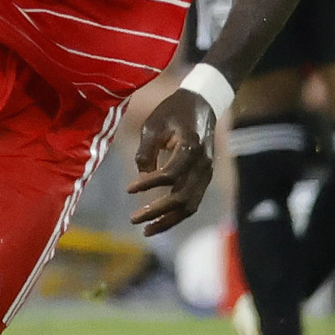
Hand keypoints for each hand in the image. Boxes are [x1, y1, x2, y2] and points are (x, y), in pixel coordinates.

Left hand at [128, 88, 215, 234]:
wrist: (202, 105)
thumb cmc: (173, 112)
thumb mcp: (154, 124)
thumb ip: (146, 150)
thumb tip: (142, 174)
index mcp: (191, 147)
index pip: (171, 175)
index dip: (148, 185)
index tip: (129, 189)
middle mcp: (203, 163)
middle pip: (182, 197)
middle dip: (157, 212)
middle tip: (133, 219)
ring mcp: (206, 172)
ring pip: (191, 205)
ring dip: (168, 220)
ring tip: (146, 230)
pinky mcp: (204, 177)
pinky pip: (193, 201)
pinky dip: (177, 214)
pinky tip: (159, 221)